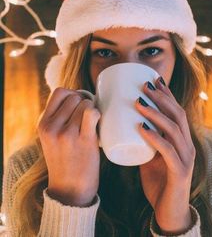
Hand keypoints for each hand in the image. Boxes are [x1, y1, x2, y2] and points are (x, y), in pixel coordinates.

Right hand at [38, 87, 100, 206]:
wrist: (70, 190)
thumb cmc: (66, 161)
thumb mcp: (51, 138)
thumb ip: (58, 119)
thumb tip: (81, 97)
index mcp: (43, 124)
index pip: (59, 92)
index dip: (73, 94)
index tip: (79, 104)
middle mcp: (52, 127)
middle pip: (74, 97)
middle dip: (84, 103)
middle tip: (88, 117)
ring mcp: (66, 134)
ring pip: (85, 104)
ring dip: (92, 109)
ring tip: (92, 123)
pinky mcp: (83, 141)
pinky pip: (92, 114)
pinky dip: (97, 113)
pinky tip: (97, 122)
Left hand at [135, 77, 195, 233]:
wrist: (168, 211)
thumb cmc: (158, 181)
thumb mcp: (149, 155)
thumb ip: (142, 141)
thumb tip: (122, 125)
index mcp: (181, 139)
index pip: (176, 110)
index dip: (166, 94)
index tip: (153, 78)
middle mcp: (187, 145)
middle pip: (177, 114)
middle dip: (161, 97)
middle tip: (144, 85)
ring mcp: (185, 158)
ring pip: (174, 129)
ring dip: (156, 113)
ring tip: (139, 102)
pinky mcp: (179, 172)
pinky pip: (168, 151)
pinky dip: (155, 137)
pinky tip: (142, 128)